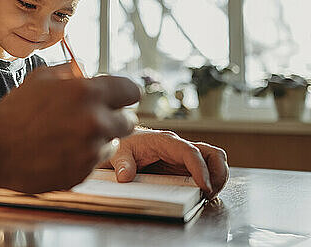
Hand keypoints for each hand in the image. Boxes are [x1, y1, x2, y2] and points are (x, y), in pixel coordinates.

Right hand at [0, 64, 139, 193]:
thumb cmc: (15, 111)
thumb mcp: (41, 78)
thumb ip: (71, 72)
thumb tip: (87, 71)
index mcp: (88, 93)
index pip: (132, 91)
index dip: (124, 93)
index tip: (119, 98)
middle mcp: (95, 122)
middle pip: (129, 122)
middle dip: (115, 117)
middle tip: (95, 118)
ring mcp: (89, 151)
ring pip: (112, 144)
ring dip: (98, 139)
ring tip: (69, 136)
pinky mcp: (82, 173)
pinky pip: (94, 163)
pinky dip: (82, 157)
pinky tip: (59, 151)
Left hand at [104, 129, 228, 198]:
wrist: (125, 143)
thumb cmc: (125, 144)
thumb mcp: (119, 152)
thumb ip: (122, 164)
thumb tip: (125, 176)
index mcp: (165, 142)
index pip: (190, 152)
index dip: (200, 169)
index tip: (204, 186)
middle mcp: (180, 148)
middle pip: (212, 153)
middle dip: (218, 173)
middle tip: (210, 193)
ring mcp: (185, 158)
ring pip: (214, 161)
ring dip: (218, 178)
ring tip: (208, 196)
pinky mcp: (185, 168)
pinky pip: (206, 171)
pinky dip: (210, 182)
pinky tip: (201, 195)